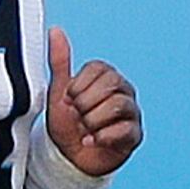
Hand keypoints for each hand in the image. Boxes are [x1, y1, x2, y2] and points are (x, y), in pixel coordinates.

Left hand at [40, 27, 138, 178]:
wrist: (68, 157)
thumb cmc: (66, 123)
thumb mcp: (58, 91)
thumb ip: (60, 60)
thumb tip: (55, 31)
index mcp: (106, 77)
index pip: (100, 69)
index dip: (79, 86)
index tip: (69, 99)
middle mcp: (123, 91)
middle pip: (112, 84)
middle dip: (87, 103)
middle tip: (78, 114)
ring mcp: (131, 113)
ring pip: (119, 106)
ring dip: (93, 121)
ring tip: (85, 129)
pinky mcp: (134, 134)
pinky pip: (124, 130)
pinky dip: (102, 137)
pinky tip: (91, 141)